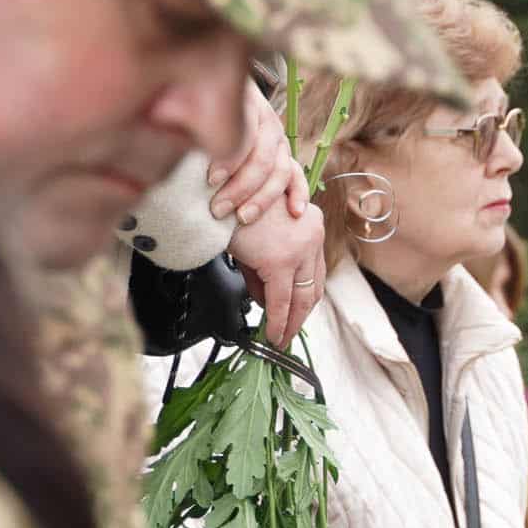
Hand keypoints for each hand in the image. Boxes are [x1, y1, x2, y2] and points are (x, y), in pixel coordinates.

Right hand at [203, 82, 322, 345]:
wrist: (213, 189)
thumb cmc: (228, 202)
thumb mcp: (254, 234)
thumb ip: (261, 266)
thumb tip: (264, 296)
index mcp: (311, 222)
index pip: (314, 269)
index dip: (305, 296)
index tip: (295, 313)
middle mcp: (313, 234)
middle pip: (314, 286)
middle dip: (302, 314)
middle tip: (289, 332)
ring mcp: (299, 249)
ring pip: (302, 297)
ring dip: (292, 321)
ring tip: (281, 337)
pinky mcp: (280, 261)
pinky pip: (283, 300)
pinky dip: (279, 321)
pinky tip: (274, 333)